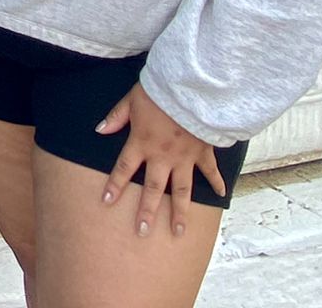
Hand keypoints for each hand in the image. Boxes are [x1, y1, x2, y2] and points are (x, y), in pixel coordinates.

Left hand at [96, 82, 225, 238]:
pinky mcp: (203, 152)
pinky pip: (211, 171)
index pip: (124, 168)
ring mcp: (185, 158)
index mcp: (142, 143)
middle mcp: (162, 156)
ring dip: (180, 212)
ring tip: (179, 231)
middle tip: (143, 232)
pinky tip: (222, 196)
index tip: (106, 201)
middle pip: (153, 189)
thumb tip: (99, 130)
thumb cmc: (159, 92)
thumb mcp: (131, 100)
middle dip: (148, 212)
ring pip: (182, 190)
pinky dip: (218, 183)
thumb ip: (116, 117)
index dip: (115, 185)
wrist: (192, 89)